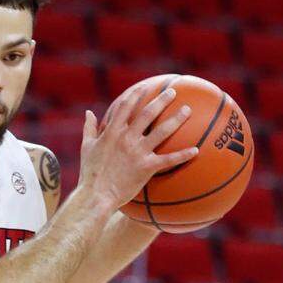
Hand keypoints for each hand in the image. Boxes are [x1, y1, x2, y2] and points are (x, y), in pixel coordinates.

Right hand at [77, 82, 197, 212]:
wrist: (96, 195)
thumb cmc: (89, 173)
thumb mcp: (86, 147)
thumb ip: (89, 128)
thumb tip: (89, 113)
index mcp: (112, 132)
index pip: (126, 106)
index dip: (136, 95)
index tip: (145, 87)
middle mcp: (127, 138)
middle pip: (148, 114)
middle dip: (162, 100)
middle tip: (173, 92)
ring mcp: (138, 152)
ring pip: (162, 132)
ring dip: (177, 119)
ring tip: (187, 110)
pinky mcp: (146, 167)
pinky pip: (168, 160)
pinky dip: (183, 155)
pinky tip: (196, 150)